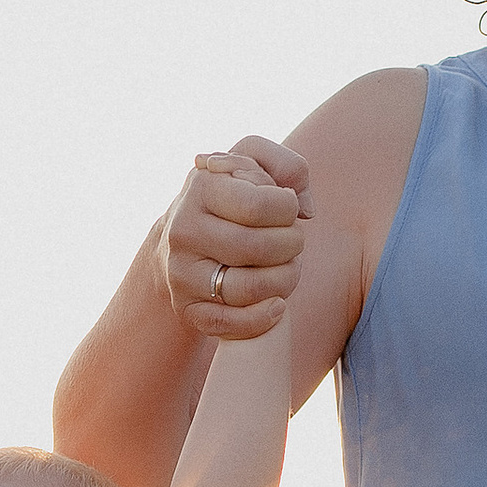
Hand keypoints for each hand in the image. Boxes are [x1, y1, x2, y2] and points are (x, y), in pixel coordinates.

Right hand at [159, 138, 310, 339]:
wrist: (181, 234)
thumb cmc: (232, 196)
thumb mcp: (255, 163)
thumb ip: (288, 165)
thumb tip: (304, 207)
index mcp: (201, 188)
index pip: (259, 205)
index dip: (287, 209)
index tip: (287, 209)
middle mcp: (183, 230)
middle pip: (257, 248)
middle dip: (291, 245)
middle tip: (293, 241)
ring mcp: (181, 272)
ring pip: (248, 288)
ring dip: (284, 280)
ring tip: (288, 268)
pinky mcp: (186, 307)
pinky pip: (229, 324)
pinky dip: (262, 318)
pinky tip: (277, 304)